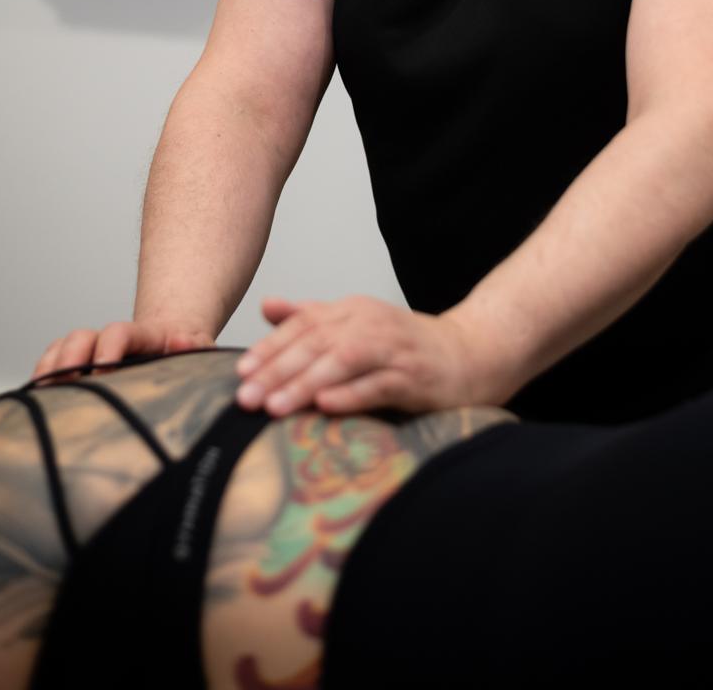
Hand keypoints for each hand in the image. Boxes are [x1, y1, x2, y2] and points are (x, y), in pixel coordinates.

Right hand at [31, 319, 214, 379]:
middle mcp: (111, 340)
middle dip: (68, 358)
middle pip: (81, 337)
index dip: (108, 347)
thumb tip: (183, 341)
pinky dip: (43, 376)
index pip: (119, 332)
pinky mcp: (82, 366)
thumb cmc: (188, 353)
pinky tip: (37, 400)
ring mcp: (94, 351)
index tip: (101, 369)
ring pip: (62, 349)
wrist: (177, 344)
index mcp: (142, 336)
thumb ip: (195, 344)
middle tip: (63, 382)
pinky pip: (53, 363)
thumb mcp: (199, 348)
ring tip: (41, 394)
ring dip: (49, 368)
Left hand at [233, 294, 490, 415]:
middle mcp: (371, 323)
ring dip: (305, 384)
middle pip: (317, 343)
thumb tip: (267, 306)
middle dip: (277, 370)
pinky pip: (378, 384)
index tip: (239, 371)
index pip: (304, 325)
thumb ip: (312, 316)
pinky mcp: (415, 376)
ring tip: (274, 406)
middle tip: (245, 396)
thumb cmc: (407, 347)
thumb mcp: (358, 325)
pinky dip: (350, 395)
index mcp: (353, 311)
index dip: (270, 347)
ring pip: (342, 362)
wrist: (472, 354)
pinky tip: (325, 407)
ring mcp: (394, 349)